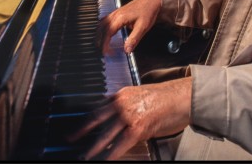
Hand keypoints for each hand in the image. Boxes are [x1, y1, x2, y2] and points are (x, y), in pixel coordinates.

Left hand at [67, 77, 191, 159]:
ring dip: (93, 147)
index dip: (87, 118)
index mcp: (121, 95)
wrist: (181, 97)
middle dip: (81, 130)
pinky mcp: (137, 128)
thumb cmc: (167, 98)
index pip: (99, 107)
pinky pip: (120, 144)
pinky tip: (105, 159)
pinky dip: (111, 154)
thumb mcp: (141, 97)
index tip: (79, 124)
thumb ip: (127, 106)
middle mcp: (122, 103)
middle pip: (96, 119)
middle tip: (70, 138)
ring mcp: (129, 115)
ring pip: (105, 134)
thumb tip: (118, 121)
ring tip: (85, 155)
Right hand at [96, 0, 161, 53]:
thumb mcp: (143, 27)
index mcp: (121, 18)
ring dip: (99, 34)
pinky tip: (103, 33)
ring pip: (102, 23)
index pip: (108, 32)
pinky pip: (105, 20)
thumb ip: (134, 39)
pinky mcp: (117, 12)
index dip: (104, 43)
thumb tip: (127, 50)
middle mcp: (116, 14)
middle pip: (102, 28)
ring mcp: (115, 12)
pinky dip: (102, 28)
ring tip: (100, 44)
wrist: (151, 1)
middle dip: (99, 40)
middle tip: (101, 51)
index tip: (104, 52)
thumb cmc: (148, 12)